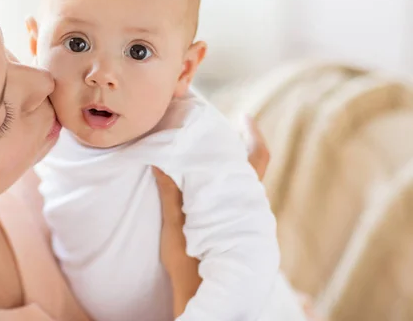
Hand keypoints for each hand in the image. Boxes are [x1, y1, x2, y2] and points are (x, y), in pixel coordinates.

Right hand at [156, 115, 269, 317]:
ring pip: (244, 180)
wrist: (208, 301)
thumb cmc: (191, 268)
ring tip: (205, 146)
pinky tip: (203, 177)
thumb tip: (161, 161)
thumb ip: (171, 194)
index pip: (257, 159)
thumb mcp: (176, 228)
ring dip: (228, 161)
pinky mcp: (236, 229)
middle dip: (236, 143)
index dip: (253, 135)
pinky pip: (235, 195)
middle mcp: (249, 207)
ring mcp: (245, 218)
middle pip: (252, 165)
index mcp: (239, 201)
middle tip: (215, 126)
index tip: (244, 116)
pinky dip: (222, 180)